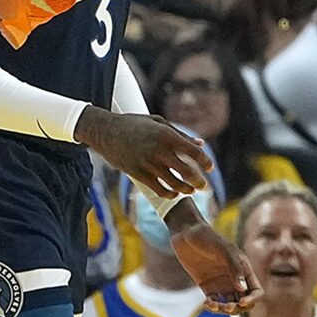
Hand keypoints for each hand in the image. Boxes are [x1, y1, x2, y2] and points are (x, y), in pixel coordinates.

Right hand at [77, 108, 214, 200]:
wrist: (106, 132)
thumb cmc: (135, 124)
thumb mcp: (159, 123)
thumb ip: (181, 135)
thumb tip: (201, 144)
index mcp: (166, 134)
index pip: (193, 151)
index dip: (205, 161)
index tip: (210, 168)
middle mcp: (159, 150)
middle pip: (186, 171)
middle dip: (199, 182)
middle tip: (205, 187)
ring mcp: (147, 164)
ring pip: (173, 183)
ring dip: (185, 189)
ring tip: (191, 191)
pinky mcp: (137, 174)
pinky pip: (158, 188)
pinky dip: (169, 193)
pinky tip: (174, 193)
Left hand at [169, 217, 259, 313]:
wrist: (185, 232)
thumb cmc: (206, 237)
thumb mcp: (222, 250)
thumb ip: (234, 268)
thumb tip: (243, 289)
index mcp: (244, 268)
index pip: (256, 290)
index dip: (252, 299)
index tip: (241, 302)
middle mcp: (234, 277)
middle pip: (244, 301)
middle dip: (238, 308)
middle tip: (226, 306)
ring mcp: (221, 283)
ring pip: (229, 305)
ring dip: (224, 310)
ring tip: (211, 304)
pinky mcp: (207, 286)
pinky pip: (215, 302)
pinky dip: (212, 307)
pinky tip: (206, 303)